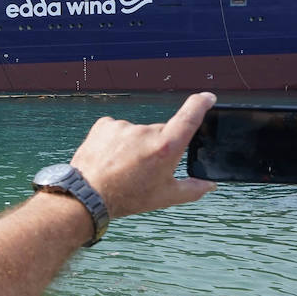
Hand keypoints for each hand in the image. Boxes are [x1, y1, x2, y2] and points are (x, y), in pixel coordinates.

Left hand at [69, 92, 217, 218]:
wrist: (87, 196)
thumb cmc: (126, 197)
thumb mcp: (165, 197)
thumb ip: (192, 189)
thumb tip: (209, 185)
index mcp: (165, 147)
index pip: (190, 116)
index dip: (201, 103)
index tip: (207, 98)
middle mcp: (145, 132)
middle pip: (161, 132)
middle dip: (157, 146)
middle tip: (144, 168)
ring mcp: (124, 126)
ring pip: (137, 133)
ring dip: (134, 145)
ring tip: (123, 167)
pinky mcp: (105, 124)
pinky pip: (118, 129)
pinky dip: (116, 142)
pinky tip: (110, 158)